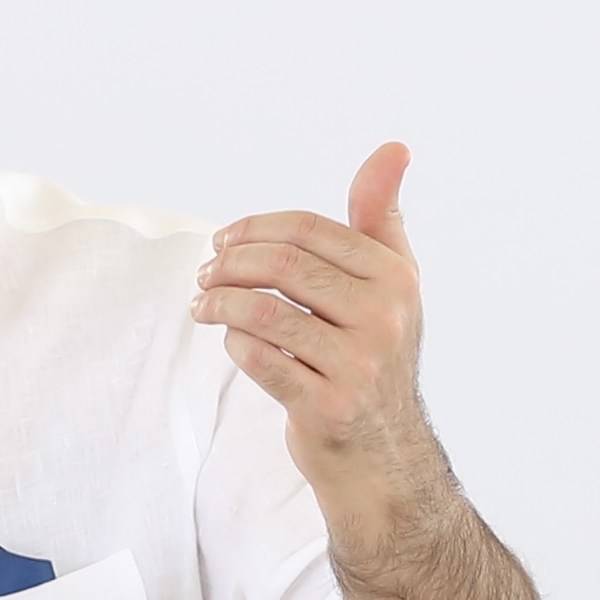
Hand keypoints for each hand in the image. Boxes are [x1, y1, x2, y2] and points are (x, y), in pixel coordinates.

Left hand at [193, 143, 445, 542]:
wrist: (383, 453)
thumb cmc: (374, 353)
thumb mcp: (391, 283)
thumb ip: (379, 216)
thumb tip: (394, 146)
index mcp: (396, 278)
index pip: (309, 230)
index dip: (255, 228)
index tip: (223, 240)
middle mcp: (385, 318)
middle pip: (282, 266)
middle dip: (229, 264)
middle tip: (205, 274)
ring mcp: (358, 365)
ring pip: (263, 312)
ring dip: (218, 303)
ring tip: (202, 305)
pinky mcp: (327, 406)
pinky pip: (257, 360)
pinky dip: (234, 345)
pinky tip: (232, 342)